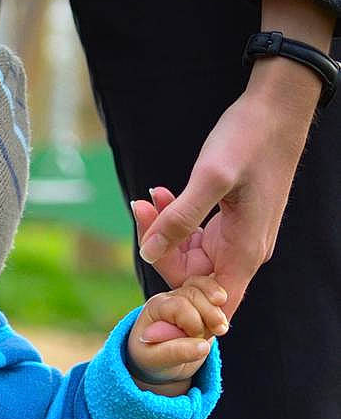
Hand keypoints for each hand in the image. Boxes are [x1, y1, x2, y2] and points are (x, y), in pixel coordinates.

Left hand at [126, 277, 228, 391]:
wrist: (161, 360)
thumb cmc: (153, 359)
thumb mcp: (157, 361)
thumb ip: (176, 353)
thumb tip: (203, 347)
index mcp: (156, 308)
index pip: (179, 305)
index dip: (193, 322)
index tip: (196, 339)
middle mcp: (171, 298)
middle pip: (194, 293)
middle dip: (210, 312)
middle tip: (220, 332)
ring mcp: (187, 298)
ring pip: (207, 290)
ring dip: (218, 309)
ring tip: (222, 329)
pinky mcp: (202, 303)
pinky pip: (215, 293)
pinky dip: (223, 304)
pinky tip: (224, 322)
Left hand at [130, 76, 316, 311]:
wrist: (278, 105)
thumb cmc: (250, 137)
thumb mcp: (211, 177)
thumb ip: (179, 218)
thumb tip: (147, 254)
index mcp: (244, 252)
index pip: (211, 305)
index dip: (181, 313)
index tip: (149, 299)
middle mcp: (244, 252)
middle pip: (193, 278)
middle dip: (160, 251)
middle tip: (139, 209)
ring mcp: (238, 238)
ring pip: (190, 255)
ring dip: (164, 230)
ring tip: (146, 198)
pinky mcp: (231, 222)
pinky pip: (196, 235)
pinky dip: (176, 218)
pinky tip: (160, 192)